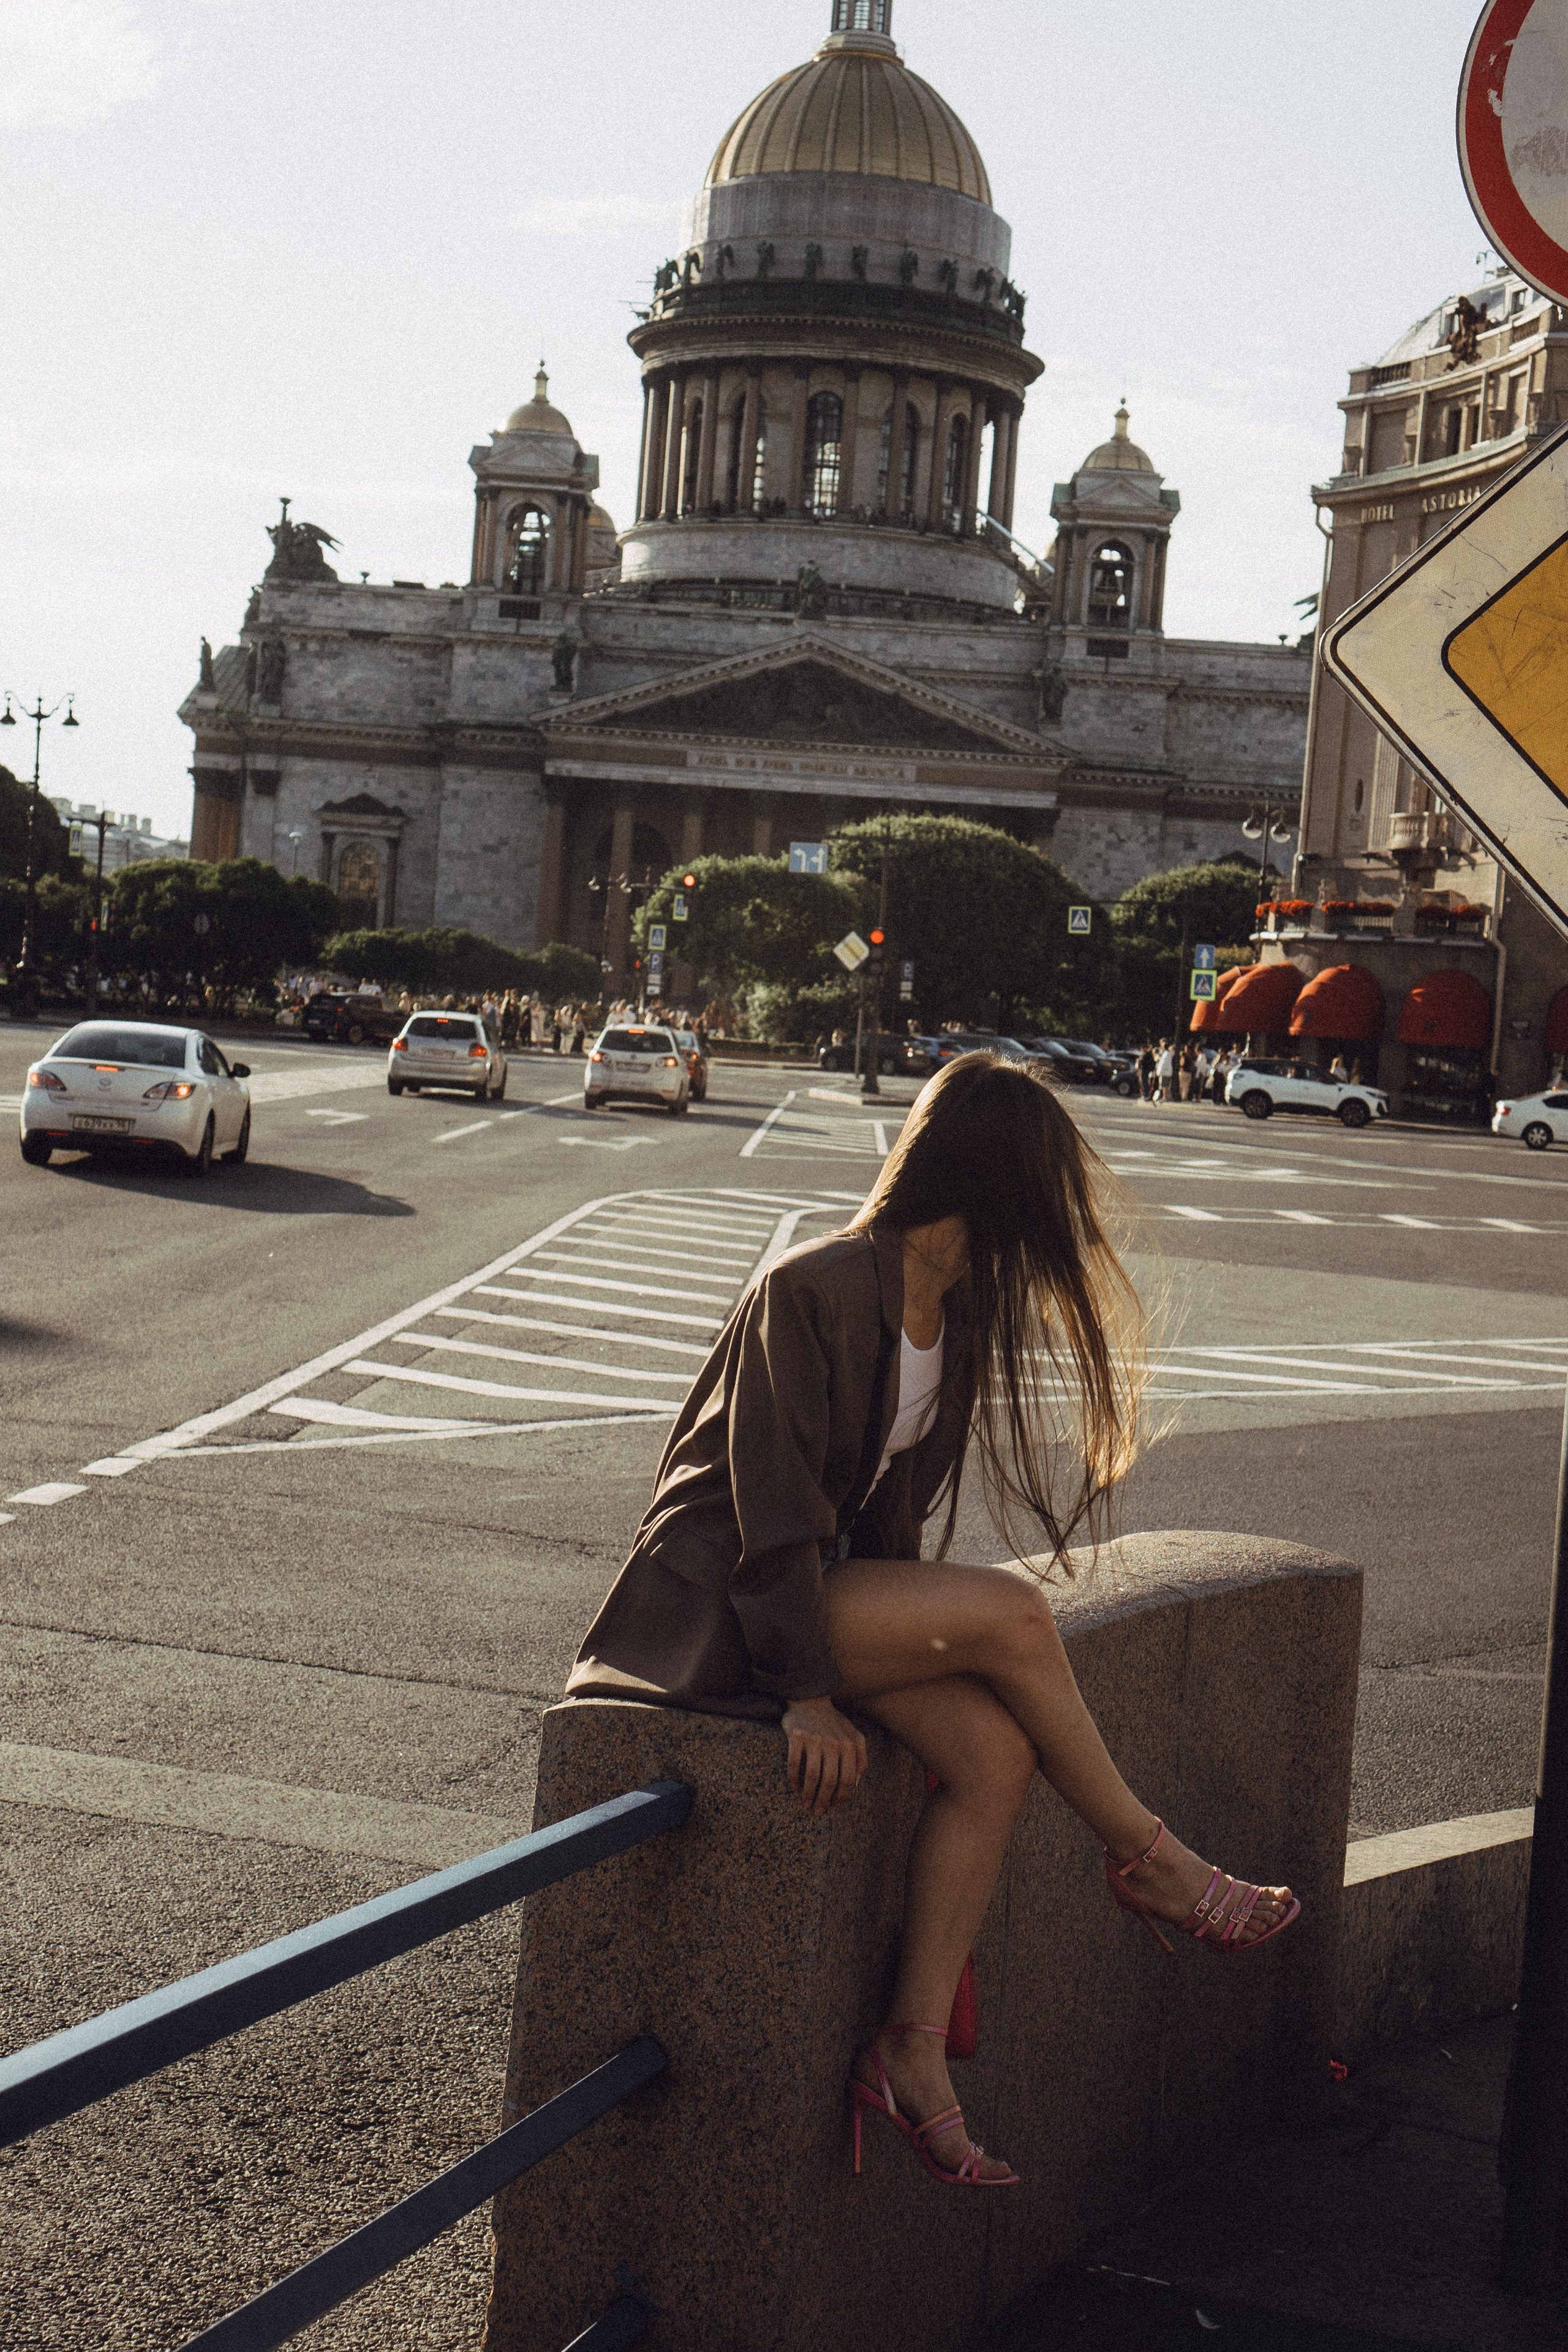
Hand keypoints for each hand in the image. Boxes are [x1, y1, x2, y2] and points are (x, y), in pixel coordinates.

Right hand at [781, 1697, 867, 1815]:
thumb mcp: (854, 1735)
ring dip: (809, 1794)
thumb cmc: (833, 1722)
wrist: (810, 1700)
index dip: (841, 1796)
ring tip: (806, 1803)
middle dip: (824, 1800)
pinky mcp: (796, 1736)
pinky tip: (795, 1787)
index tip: (834, 1805)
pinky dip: (794, 1779)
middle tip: (818, 1810)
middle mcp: (833, 1742)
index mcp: (850, 1744)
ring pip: (812, 1776)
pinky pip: (794, 1764)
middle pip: (830, 1780)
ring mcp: (814, 1739)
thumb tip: (856, 1783)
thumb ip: (861, 1757)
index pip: (848, 1779)